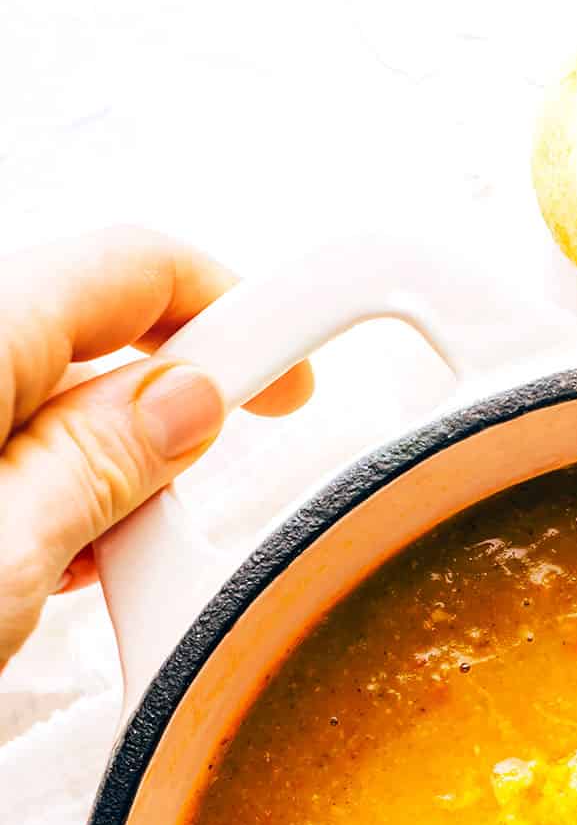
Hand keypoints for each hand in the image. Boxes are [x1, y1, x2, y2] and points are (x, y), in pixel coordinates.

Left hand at [0, 225, 311, 670]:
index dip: (242, 311)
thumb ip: (101, 465)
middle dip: (172, 394)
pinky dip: (47, 488)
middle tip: (235, 466)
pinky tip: (61, 557)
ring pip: (44, 398)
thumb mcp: (6, 550)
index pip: (140, 267)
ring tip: (133, 548)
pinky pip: (5, 447)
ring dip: (107, 459)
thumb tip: (188, 405)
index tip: (299, 377)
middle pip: (92, 332)